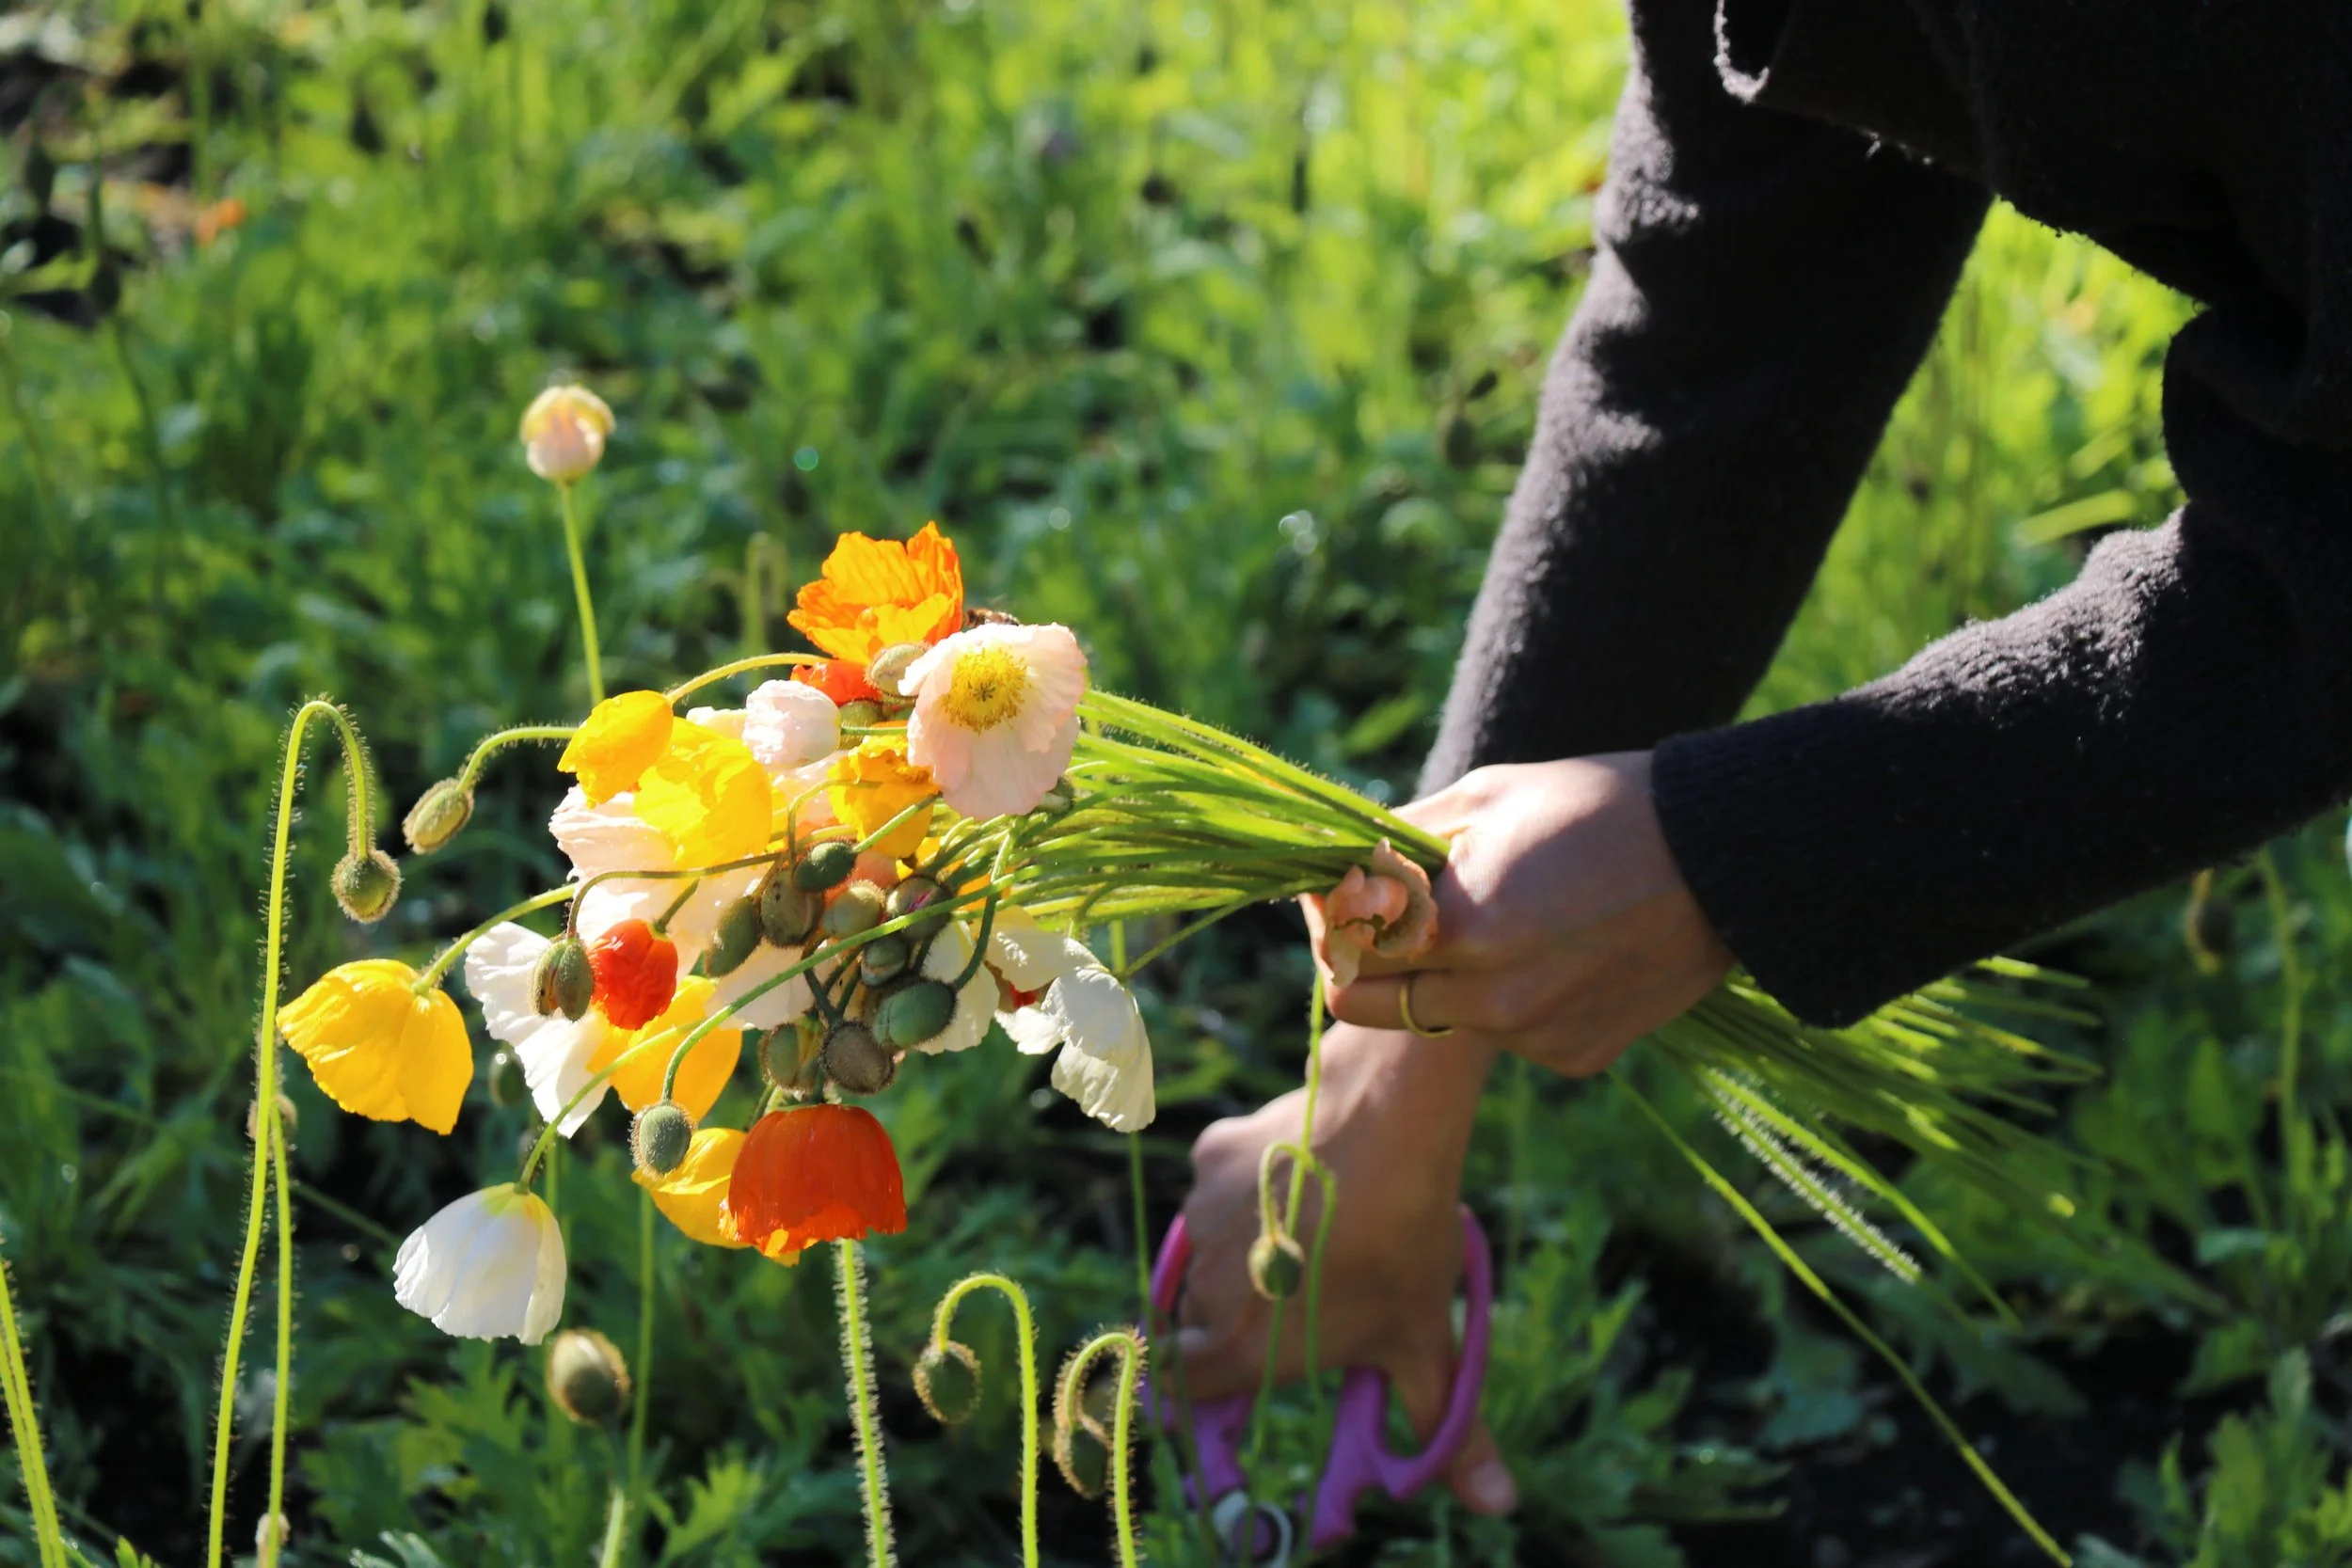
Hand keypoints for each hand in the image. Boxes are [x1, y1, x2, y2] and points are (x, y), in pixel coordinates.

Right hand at [1175, 1021, 1518, 1515]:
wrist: (1389, 1122)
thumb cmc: (1404, 1243)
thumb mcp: (1428, 1342)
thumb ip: (1451, 1432)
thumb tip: (1497, 1503)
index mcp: (1243, 1351)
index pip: (1185, 1388)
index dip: (1206, 1384)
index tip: (1243, 1365)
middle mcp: (1206, 1290)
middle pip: (1199, 1320)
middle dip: (1239, 1315)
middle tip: (1301, 1294)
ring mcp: (1201, 1219)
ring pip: (1208, 1249)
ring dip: (1243, 1250)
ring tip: (1311, 1229)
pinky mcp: (1209, 1157)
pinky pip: (1217, 1188)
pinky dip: (1246, 1190)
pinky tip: (1300, 1177)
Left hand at [1320, 752, 1732, 1076]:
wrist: (1726, 857)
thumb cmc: (1599, 806)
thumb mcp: (1487, 797)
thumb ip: (1400, 841)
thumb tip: (1340, 864)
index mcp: (1463, 929)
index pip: (1346, 953)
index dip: (1330, 917)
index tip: (1338, 887)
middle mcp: (1494, 1000)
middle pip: (1372, 1004)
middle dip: (1366, 957)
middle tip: (1387, 909)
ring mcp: (1537, 1037)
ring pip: (1441, 1016)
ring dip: (1441, 973)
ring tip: (1497, 912)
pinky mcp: (1576, 1055)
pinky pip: (1508, 1032)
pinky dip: (1506, 995)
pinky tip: (1555, 945)